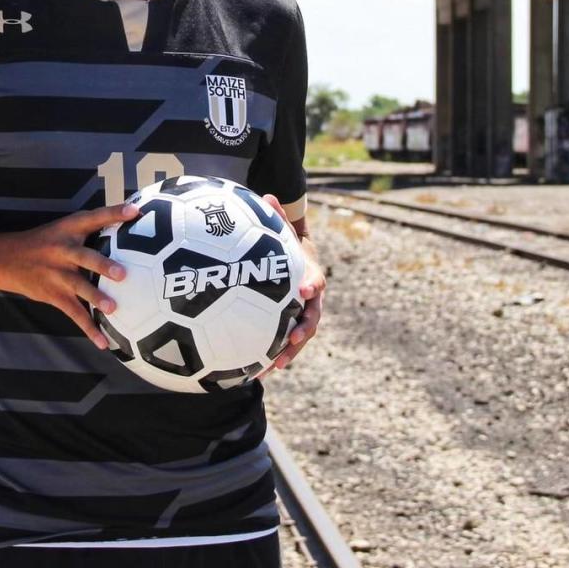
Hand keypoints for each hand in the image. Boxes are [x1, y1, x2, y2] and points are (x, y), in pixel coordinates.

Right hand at [0, 202, 139, 349]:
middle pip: (84, 257)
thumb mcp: (63, 228)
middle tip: (122, 274)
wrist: (6, 260)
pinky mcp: (54, 295)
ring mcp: (58, 274)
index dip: (114, 213)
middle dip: (102, 265)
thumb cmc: (45, 242)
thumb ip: (91, 228)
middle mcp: (63, 250)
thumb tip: (130, 219)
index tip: (135, 211)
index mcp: (69, 229)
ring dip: (96, 298)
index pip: (94, 217)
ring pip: (79, 287)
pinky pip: (74, 313)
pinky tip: (104, 342)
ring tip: (112, 308)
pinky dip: (90, 328)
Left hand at [262, 193, 324, 371]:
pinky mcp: (289, 325)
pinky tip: (253, 371)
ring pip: (299, 337)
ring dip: (288, 353)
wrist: (298, 260)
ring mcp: (302, 314)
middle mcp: (311, 299)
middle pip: (312, 317)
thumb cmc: (286, 244)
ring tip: (271, 367)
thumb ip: (277, 217)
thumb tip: (267, 196)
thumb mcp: (283, 230)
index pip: (315, 280)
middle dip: (302, 331)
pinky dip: (273, 356)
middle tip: (290, 341)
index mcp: (310, 275)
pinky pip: (283, 343)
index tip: (305, 290)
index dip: (312, 284)